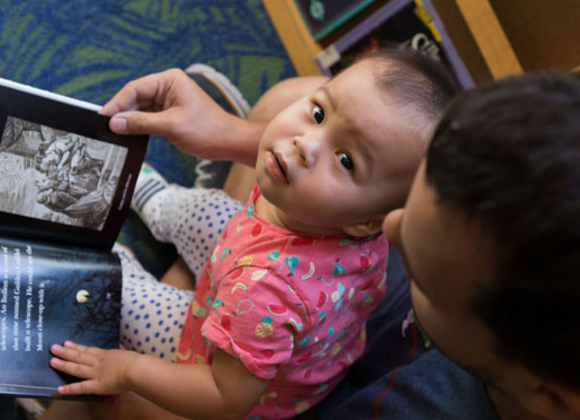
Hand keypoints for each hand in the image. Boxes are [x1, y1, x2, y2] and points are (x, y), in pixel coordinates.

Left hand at [50, 341, 136, 395]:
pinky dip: (70, 389)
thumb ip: (120, 356)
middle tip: (53, 348)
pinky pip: (81, 387)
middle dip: (65, 352)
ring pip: (77, 368)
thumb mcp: (126, 354)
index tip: (67, 343)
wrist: (137, 369)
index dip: (77, 347)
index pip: (88, 350)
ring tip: (52, 361)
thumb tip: (121, 354)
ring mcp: (96, 373)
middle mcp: (98, 363)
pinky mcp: (97, 385)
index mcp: (106, 355)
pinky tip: (59, 389)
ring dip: (64, 365)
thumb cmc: (136, 361)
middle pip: (79, 356)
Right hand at [100, 68, 248, 160]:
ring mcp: (169, 100)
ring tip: (114, 134)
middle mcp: (168, 86)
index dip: (117, 104)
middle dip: (122, 113)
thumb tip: (115, 122)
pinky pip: (149, 117)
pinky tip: (129, 135)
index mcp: (170, 80)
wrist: (229, 142)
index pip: (135, 89)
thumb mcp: (171, 126)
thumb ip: (141, 123)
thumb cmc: (208, 130)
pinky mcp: (171, 113)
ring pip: (141, 108)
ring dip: (130, 121)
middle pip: (136, 98)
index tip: (102, 117)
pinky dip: (140, 126)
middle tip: (105, 128)